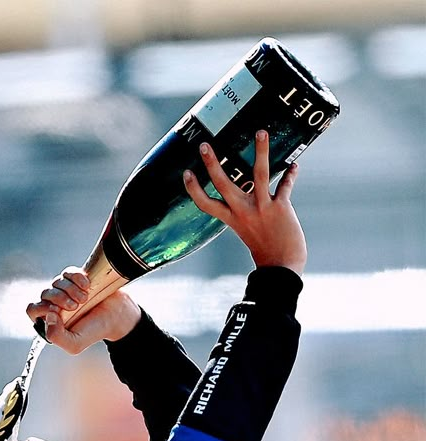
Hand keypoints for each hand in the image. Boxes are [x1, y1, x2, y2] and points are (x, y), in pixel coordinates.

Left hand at [26, 267, 141, 354]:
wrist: (116, 317)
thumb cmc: (95, 331)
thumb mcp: (75, 344)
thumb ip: (56, 338)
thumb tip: (48, 316)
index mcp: (50, 320)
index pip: (33, 309)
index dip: (42, 308)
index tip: (57, 312)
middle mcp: (55, 304)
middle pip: (44, 293)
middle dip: (59, 298)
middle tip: (75, 306)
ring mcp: (65, 290)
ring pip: (56, 282)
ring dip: (70, 289)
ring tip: (85, 298)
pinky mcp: (75, 279)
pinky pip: (68, 272)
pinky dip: (77, 277)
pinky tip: (87, 285)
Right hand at [183, 130, 306, 275]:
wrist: (282, 266)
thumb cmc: (265, 249)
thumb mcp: (249, 229)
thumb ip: (247, 210)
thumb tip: (250, 189)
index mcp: (232, 220)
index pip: (206, 204)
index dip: (194, 189)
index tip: (186, 173)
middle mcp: (243, 212)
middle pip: (223, 184)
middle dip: (212, 164)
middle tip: (205, 145)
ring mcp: (262, 208)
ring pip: (259, 174)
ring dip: (261, 151)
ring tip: (261, 132)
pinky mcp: (280, 207)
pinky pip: (285, 185)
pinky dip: (291, 175)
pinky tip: (295, 164)